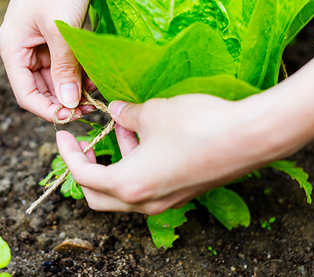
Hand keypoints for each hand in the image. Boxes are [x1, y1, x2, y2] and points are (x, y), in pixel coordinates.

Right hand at [0, 0, 94, 121]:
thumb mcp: (61, 28)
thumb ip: (64, 68)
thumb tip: (68, 104)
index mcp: (12, 48)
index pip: (26, 94)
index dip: (49, 110)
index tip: (74, 116)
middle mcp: (23, 49)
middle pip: (41, 89)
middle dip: (65, 100)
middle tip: (92, 107)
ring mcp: (40, 42)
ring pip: (56, 78)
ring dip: (75, 88)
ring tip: (98, 91)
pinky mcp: (56, 36)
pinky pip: (66, 63)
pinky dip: (80, 72)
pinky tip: (97, 76)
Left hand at [57, 94, 264, 214]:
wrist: (249, 138)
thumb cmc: (196, 125)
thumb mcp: (153, 112)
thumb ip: (127, 114)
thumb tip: (114, 110)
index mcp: (129, 184)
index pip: (83, 177)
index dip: (68, 154)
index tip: (64, 135)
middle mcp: (145, 201)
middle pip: (99, 196)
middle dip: (87, 169)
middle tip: (86, 143)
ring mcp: (166, 201)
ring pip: (125, 190)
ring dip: (116, 161)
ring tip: (122, 126)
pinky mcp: (182, 193)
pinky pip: (147, 185)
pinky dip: (136, 165)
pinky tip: (146, 135)